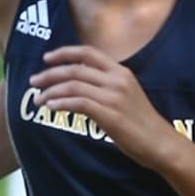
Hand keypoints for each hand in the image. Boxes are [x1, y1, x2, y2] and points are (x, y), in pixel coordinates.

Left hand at [28, 46, 177, 168]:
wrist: (160, 143)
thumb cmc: (142, 124)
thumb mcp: (126, 96)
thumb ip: (107, 87)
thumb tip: (81, 88)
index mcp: (121, 72)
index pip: (88, 53)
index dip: (64, 52)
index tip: (47, 58)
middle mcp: (117, 80)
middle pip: (75, 69)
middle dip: (49, 74)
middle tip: (34, 82)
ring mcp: (113, 96)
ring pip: (73, 86)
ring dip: (51, 92)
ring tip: (38, 100)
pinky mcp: (109, 114)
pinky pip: (78, 103)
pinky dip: (61, 103)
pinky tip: (51, 107)